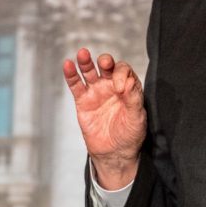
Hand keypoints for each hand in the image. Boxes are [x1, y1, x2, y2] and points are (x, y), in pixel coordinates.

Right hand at [63, 48, 145, 189]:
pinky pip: (76, 85)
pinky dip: (71, 75)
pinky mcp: (83, 101)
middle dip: (106, 62)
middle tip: (105, 63)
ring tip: (83, 54)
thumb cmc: (130, 134)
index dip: (122, 75)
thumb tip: (128, 81)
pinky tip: (68, 65)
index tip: (120, 89)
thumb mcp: (137, 118)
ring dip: (86, 62)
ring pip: (90, 72)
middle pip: (108, 66)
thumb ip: (133, 99)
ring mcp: (97, 92)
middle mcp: (112, 86)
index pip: (124, 71)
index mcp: (128, 87)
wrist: (115, 153)